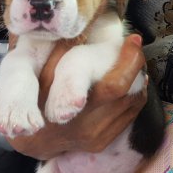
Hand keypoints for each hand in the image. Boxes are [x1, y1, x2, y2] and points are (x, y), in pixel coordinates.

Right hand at [7, 35, 147, 159]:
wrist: (33, 139)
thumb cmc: (37, 99)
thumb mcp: (41, 74)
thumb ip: (61, 53)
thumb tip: (81, 30)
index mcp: (75, 108)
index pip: (116, 86)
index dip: (130, 62)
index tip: (133, 40)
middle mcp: (90, 126)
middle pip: (130, 94)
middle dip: (137, 67)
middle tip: (135, 50)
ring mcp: (99, 137)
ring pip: (133, 105)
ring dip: (138, 82)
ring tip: (133, 64)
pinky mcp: (104, 142)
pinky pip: (130, 117)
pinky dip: (134, 98)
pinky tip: (130, 84)